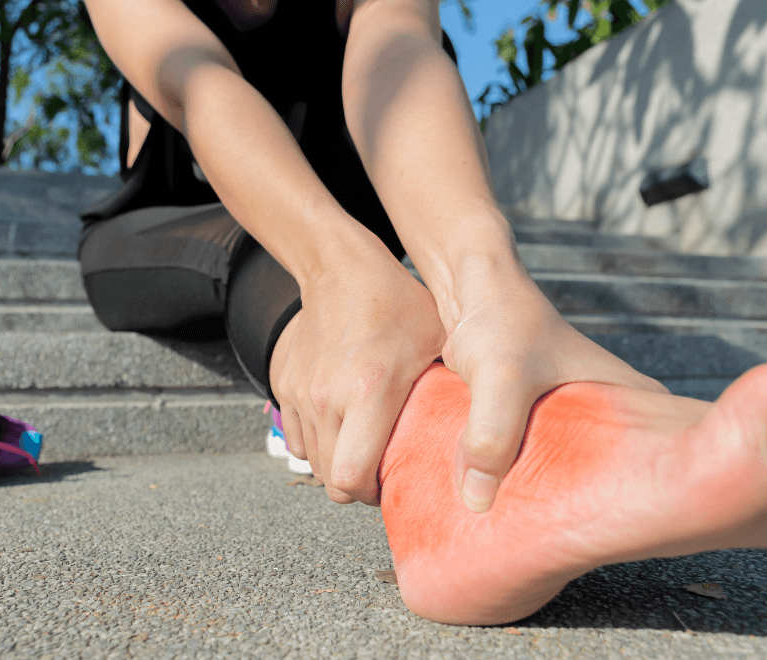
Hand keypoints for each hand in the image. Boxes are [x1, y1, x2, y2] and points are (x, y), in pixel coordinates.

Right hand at [269, 239, 443, 504]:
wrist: (339, 269)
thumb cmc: (395, 305)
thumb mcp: (438, 346)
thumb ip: (451, 395)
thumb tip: (483, 440)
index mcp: (368, 391)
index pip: (351, 478)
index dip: (372, 494)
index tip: (390, 484)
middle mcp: (326, 397)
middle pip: (331, 480)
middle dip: (356, 485)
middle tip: (380, 470)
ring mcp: (299, 392)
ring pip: (311, 460)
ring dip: (336, 463)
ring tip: (362, 448)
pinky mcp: (283, 384)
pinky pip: (295, 435)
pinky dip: (316, 440)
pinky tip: (339, 425)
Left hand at [437, 255, 667, 512]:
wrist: (471, 285)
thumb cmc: (502, 319)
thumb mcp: (502, 376)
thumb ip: (492, 433)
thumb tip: (477, 501)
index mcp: (629, 401)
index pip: (651, 469)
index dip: (627, 504)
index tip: (589, 532)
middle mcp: (608, 413)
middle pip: (603, 479)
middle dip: (575, 510)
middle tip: (541, 541)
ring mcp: (572, 417)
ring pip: (560, 471)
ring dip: (538, 496)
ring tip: (514, 531)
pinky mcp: (536, 419)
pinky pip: (530, 461)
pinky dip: (513, 478)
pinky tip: (494, 504)